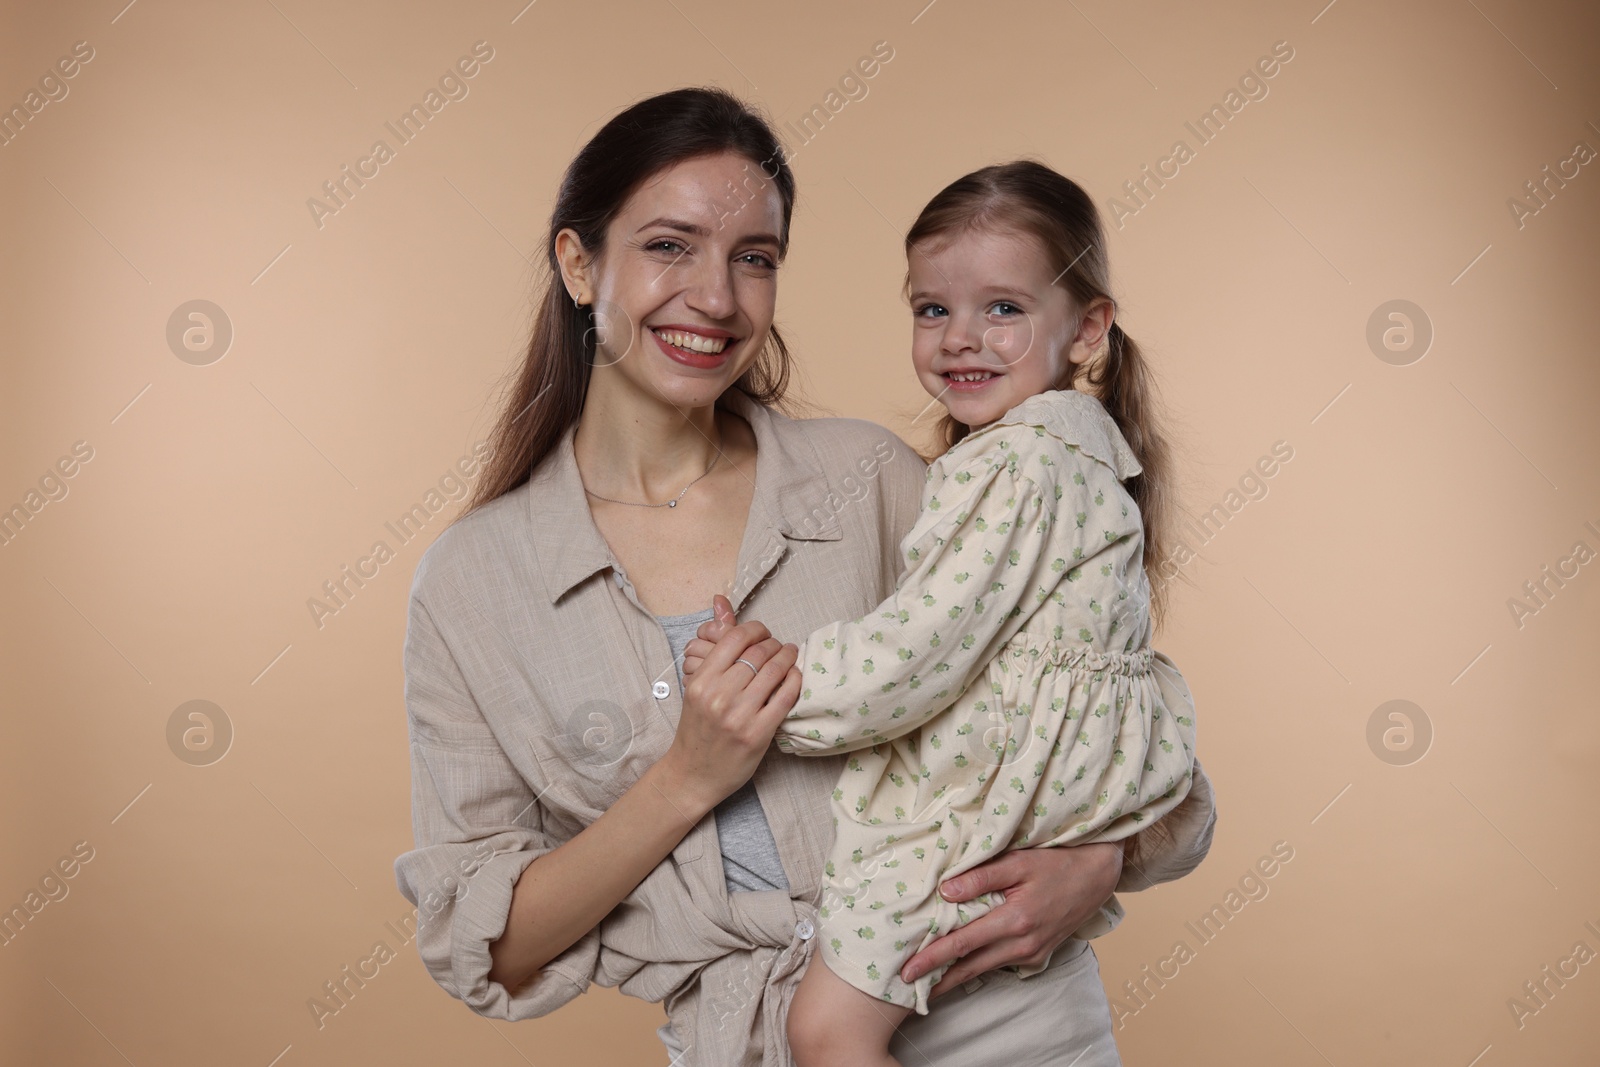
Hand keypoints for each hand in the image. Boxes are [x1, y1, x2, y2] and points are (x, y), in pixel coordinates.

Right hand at [661, 596, 799, 811]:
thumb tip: (721, 604)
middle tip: (780, 646)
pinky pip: (785, 697)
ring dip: (788, 658)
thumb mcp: (696, 689)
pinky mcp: (758, 734)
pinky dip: (794, 682)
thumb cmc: (695, 729)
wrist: (692, 774)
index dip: (756, 629)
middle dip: (775, 644)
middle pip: (758, 653)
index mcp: (701, 681)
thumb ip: (714, 654)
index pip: (735, 639)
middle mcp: (719, 696)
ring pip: (774, 671)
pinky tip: (795, 677)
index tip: (763, 633)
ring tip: (791, 656)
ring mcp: (739, 716)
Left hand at [899, 843, 1123, 998]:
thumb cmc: (1056, 863)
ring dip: (955, 975)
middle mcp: (1023, 944)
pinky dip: (978, 966)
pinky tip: (961, 965)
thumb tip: (944, 892)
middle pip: (970, 966)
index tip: (907, 971)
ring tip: (928, 981)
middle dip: (937, 978)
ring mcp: (1032, 953)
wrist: (1096, 876)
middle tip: (907, 984)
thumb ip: (980, 877)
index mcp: (1015, 920)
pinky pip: (1000, 964)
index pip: (962, 944)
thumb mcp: (1017, 861)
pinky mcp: (1038, 955)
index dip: (932, 958)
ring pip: (984, 968)